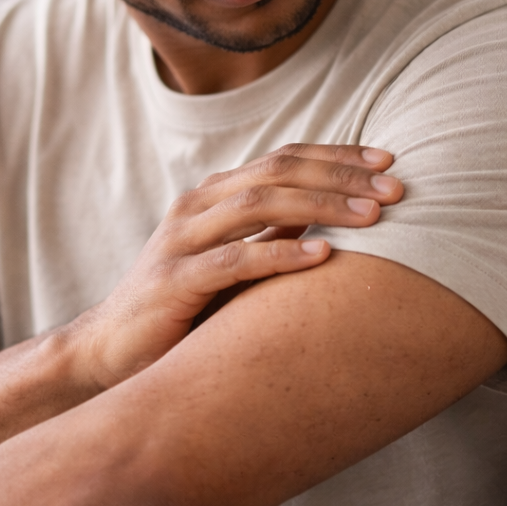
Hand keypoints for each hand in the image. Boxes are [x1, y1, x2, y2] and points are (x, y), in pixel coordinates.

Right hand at [64, 144, 402, 387]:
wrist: (110, 348)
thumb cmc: (181, 305)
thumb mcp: (231, 261)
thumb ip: (270, 235)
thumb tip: (330, 218)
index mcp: (213, 195)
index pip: (282, 158)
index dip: (336, 156)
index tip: (389, 162)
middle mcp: (196, 206)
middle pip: (277, 172)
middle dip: (340, 176)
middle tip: (396, 187)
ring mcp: (181, 239)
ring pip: (258, 205)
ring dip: (321, 207)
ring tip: (373, 216)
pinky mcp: (172, 280)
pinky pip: (234, 261)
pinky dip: (281, 254)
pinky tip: (322, 257)